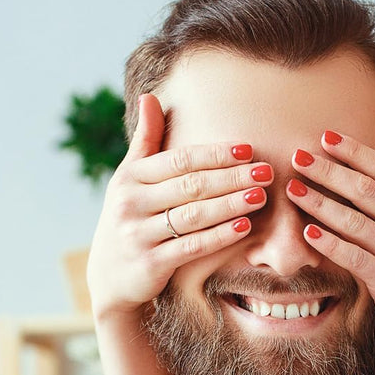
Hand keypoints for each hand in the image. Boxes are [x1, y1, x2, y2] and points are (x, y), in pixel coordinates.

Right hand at [85, 93, 273, 324]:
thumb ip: (145, 142)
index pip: (179, 160)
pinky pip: (192, 246)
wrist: (109, 277)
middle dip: (231, 177)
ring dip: (230, 204)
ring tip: (260, 195)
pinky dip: (220, 236)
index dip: (214, 154)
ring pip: (193, 215)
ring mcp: (139, 234)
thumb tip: (150, 96)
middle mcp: (131, 203)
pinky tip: (245, 226)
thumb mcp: (129, 180)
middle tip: (265, 171)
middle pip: (190, 186)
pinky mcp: (151, 264)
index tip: (247, 149)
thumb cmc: (130, 220)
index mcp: (129, 178)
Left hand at [284, 132, 374, 348]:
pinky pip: (354, 257)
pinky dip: (330, 243)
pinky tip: (307, 232)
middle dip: (330, 171)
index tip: (326, 137)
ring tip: (294, 189)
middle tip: (299, 156)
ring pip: (356, 221)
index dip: (355, 152)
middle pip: (367, 190)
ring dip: (321, 203)